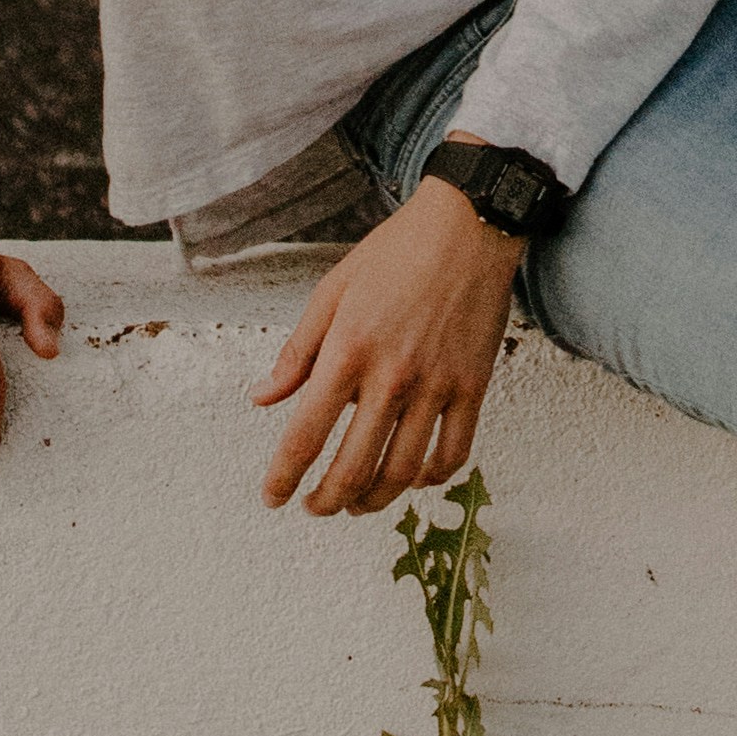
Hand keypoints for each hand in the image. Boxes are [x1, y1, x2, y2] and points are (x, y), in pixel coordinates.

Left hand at [254, 178, 522, 517]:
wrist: (468, 227)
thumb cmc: (395, 254)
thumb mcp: (332, 292)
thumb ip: (297, 352)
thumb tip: (263, 397)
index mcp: (348, 352)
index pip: (306, 434)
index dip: (284, 476)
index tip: (273, 497)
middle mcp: (392, 376)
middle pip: (354, 466)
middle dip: (327, 500)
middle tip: (314, 508)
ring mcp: (437, 385)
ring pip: (403, 470)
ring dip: (374, 499)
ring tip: (357, 504)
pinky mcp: (473, 387)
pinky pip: (454, 452)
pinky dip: (432, 478)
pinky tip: (414, 479)